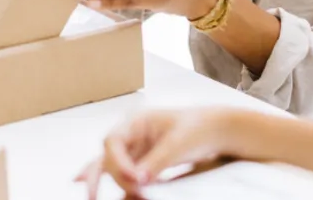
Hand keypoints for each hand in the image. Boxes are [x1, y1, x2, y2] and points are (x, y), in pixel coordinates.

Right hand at [77, 108, 238, 199]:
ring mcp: (138, 150)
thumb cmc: (199, 128)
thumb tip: (137, 180)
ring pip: (113, 167)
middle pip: (108, 156)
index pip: (113, 141)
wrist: (219, 131)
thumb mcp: (178, 143)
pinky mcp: (146, 164)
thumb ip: (156, 162)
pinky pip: (128, 176)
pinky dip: (121, 185)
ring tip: (93, 197)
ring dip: (113, 182)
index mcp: (137, 121)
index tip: (135, 179)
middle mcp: (132, 135)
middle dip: (104, 175)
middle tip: (94, 197)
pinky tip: (105, 194)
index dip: (117, 162)